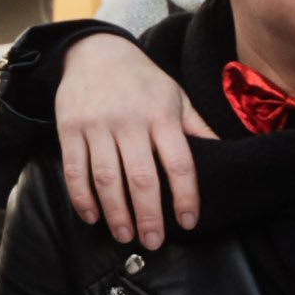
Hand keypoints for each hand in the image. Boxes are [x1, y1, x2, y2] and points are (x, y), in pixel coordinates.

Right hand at [58, 33, 211, 246]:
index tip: (188, 221)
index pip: (179, 163)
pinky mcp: (69, 128)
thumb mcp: (176, 96)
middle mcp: (129, 122)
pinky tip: (93, 217)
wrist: (95, 51)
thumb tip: (225, 151)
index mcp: (161, 115)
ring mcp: (97, 125)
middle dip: (148, 215)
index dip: (185, 195)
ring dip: (116, 213)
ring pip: (106, 179)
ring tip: (125, 236)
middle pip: (141, 178)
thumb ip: (197, 127)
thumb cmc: (143, 81)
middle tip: (153, 242)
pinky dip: (82, 198)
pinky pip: (74, 170)